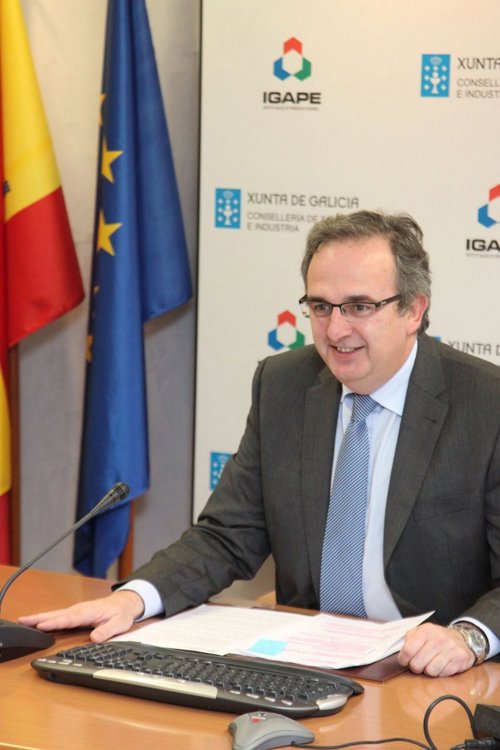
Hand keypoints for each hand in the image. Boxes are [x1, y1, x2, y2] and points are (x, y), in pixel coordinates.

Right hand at [17, 590, 144, 642]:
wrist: (124, 603)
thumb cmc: (121, 613)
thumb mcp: (120, 624)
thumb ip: (107, 631)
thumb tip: (94, 638)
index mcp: (89, 612)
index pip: (69, 619)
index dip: (55, 623)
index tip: (41, 625)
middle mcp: (80, 610)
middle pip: (57, 614)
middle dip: (40, 618)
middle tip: (23, 621)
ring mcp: (77, 611)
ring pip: (56, 614)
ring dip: (40, 617)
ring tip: (24, 621)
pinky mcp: (75, 613)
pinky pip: (59, 616)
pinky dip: (47, 618)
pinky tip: (37, 622)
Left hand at [398, 623, 475, 676]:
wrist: (462, 639)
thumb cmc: (436, 638)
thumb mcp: (421, 632)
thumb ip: (409, 639)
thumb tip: (402, 654)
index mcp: (426, 630)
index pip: (408, 650)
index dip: (403, 660)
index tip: (405, 661)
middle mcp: (438, 638)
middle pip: (417, 664)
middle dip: (416, 667)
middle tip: (419, 664)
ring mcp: (450, 648)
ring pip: (430, 671)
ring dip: (428, 671)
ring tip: (431, 664)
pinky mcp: (460, 658)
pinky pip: (443, 674)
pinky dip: (440, 673)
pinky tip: (442, 666)